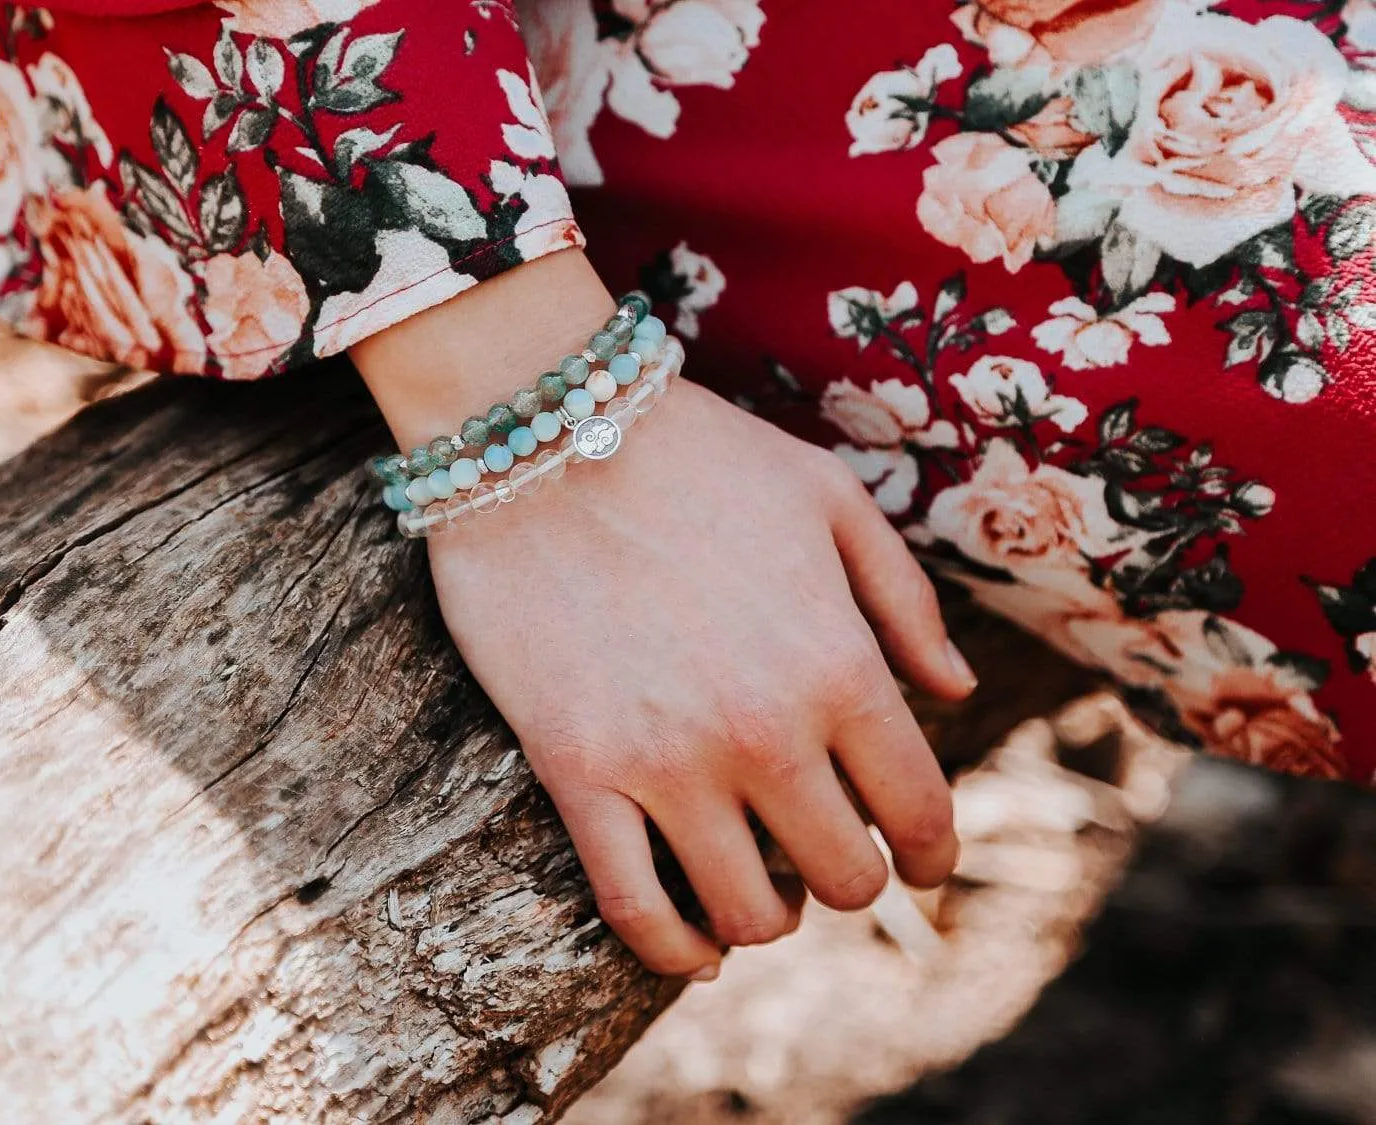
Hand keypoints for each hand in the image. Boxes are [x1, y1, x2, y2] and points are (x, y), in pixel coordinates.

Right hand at [351, 251, 975, 979]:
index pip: (919, 809)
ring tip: (760, 890)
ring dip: (768, 917)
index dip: (932, 852)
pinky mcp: (577, 772)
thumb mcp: (829, 499)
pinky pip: (633, 909)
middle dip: (850, 879)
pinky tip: (693, 947)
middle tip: (826, 854)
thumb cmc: (693, 452)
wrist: (541, 431)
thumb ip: (904, 603)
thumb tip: (958, 692)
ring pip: (748, 916)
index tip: (921, 859)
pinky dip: (673, 949)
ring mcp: (666, 761)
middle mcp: (764, 730)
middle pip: (844, 879)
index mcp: (838, 662)